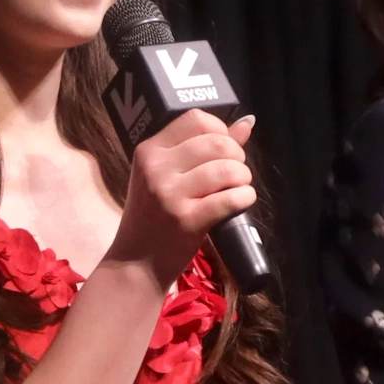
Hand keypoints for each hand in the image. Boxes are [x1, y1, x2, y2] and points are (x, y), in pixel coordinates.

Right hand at [108, 109, 254, 286]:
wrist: (136, 264)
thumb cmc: (154, 218)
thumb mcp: (167, 177)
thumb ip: (203, 148)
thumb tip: (247, 122)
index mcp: (149, 150)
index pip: (195, 119)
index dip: (220, 130)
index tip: (224, 150)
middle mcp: (156, 167)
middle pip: (216, 143)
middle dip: (237, 157)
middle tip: (234, 174)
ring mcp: (169, 194)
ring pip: (227, 169)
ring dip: (243, 178)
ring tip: (238, 188)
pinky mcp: (185, 220)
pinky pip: (230, 198)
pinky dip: (244, 198)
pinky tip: (240, 202)